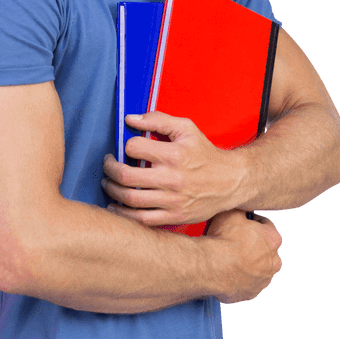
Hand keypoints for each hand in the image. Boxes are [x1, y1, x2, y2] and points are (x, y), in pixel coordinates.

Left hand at [102, 111, 243, 225]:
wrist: (231, 181)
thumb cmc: (205, 153)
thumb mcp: (186, 129)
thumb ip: (158, 120)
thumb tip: (130, 119)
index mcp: (174, 155)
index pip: (134, 148)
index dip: (126, 146)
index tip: (126, 148)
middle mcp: (172, 179)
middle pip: (126, 176)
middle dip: (110, 169)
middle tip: (108, 165)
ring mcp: (173, 200)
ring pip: (130, 199)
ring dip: (112, 190)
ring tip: (109, 183)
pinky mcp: (174, 217)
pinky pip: (141, 219)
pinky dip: (123, 213)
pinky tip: (116, 206)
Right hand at [204, 209, 281, 302]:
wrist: (213, 267)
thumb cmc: (224, 240)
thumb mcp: (231, 213)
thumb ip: (240, 209)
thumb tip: (240, 205)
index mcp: (273, 239)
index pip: (266, 225)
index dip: (252, 222)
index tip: (242, 224)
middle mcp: (274, 261)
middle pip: (264, 250)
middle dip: (252, 246)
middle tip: (234, 242)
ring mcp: (263, 280)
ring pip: (257, 269)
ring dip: (247, 265)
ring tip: (229, 260)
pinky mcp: (251, 293)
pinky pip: (246, 285)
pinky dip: (239, 279)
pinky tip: (227, 273)